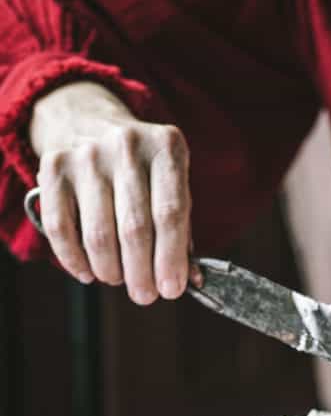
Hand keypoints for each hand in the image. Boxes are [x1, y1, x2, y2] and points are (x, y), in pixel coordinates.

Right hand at [30, 81, 198, 302]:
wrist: (88, 120)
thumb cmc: (142, 169)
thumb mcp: (171, 184)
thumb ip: (182, 230)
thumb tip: (191, 280)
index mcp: (166, 148)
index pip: (170, 213)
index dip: (171, 259)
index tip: (172, 291)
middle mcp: (126, 146)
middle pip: (134, 229)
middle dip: (142, 273)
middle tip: (145, 296)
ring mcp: (86, 155)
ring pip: (99, 234)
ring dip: (111, 271)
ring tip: (120, 281)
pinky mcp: (54, 167)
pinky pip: (61, 228)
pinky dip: (75, 260)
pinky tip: (89, 273)